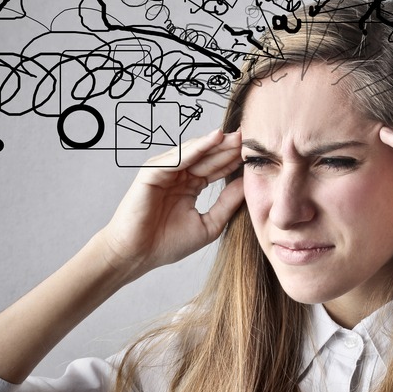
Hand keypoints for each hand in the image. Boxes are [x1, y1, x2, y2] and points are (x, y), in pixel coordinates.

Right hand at [98, 128, 244, 282]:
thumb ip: (227, 203)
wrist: (137, 255)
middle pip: (207, 157)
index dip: (233, 161)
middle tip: (249, 137)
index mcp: (190, 186)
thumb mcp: (208, 224)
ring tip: (236, 136)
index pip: (215, 168)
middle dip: (227, 147)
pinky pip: (178, 157)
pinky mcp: (152, 171)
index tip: (255, 153)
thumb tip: (246, 184)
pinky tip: (213, 140)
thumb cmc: (167, 244)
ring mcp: (165, 172)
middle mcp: (178, 175)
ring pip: (194, 152)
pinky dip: (196, 148)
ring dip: (215, 144)